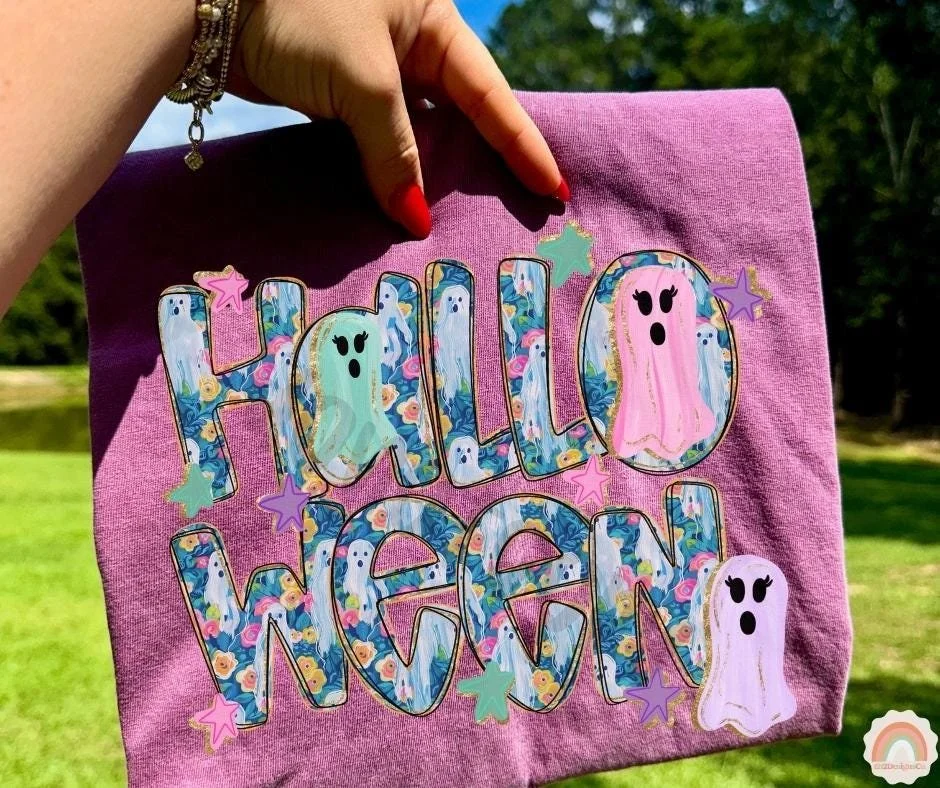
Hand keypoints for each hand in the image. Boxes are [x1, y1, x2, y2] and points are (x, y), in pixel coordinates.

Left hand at [229, 0, 568, 236]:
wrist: (209, 4)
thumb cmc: (299, 16)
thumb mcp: (362, 83)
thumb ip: (395, 154)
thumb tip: (415, 222)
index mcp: (433, 22)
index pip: (490, 95)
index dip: (523, 145)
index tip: (553, 188)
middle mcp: (410, 43)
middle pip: (461, 115)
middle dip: (486, 163)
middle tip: (521, 210)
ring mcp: (375, 68)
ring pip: (418, 132)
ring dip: (432, 175)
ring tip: (466, 219)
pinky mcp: (340, 93)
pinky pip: (380, 140)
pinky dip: (391, 171)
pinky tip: (404, 203)